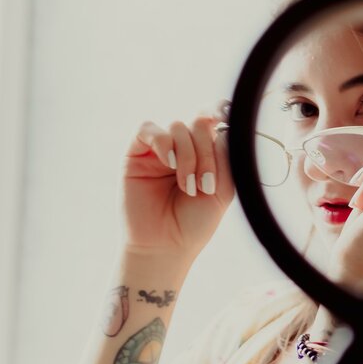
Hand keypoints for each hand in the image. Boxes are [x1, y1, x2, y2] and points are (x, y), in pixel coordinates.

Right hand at [120, 101, 234, 262]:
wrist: (165, 247)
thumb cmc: (194, 224)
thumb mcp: (223, 190)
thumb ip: (227, 157)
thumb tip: (223, 126)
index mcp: (204, 154)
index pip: (213, 122)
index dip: (220, 116)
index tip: (227, 123)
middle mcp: (182, 148)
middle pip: (198, 123)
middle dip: (206, 151)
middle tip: (206, 184)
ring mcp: (159, 150)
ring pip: (177, 126)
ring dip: (189, 155)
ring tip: (188, 186)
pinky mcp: (135, 153)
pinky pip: (148, 128)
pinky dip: (164, 142)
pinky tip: (171, 163)